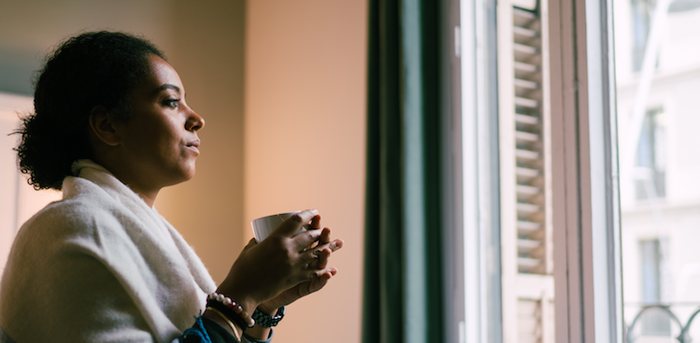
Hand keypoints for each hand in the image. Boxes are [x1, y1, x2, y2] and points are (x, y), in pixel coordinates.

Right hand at [217, 209, 337, 311]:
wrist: (243, 291)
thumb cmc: (242, 269)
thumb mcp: (250, 249)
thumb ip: (258, 242)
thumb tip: (260, 237)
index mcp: (276, 239)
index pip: (296, 221)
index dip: (308, 214)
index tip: (314, 212)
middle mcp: (287, 249)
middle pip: (310, 235)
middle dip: (318, 231)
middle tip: (322, 229)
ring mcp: (293, 264)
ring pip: (316, 253)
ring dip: (328, 247)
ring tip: (335, 244)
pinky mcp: (295, 278)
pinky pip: (313, 272)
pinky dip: (322, 269)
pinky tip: (328, 268)